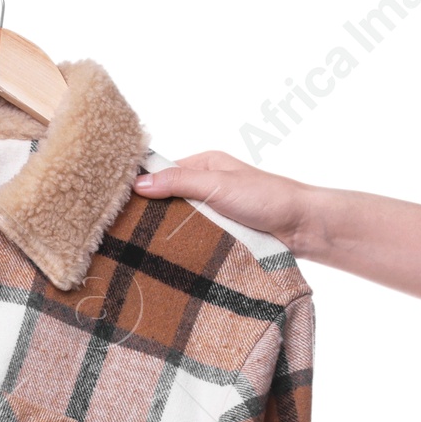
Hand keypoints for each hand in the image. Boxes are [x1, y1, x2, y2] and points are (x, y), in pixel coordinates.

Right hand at [134, 152, 318, 255]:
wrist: (302, 228)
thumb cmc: (267, 198)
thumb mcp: (218, 185)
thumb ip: (179, 182)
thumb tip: (138, 183)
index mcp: (205, 165)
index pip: (162, 172)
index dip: (141, 185)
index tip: (118, 202)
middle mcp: (205, 186)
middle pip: (165, 199)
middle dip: (149, 214)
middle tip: (123, 230)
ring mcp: (211, 212)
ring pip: (176, 222)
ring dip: (164, 234)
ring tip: (138, 247)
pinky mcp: (217, 234)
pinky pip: (190, 238)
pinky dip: (179, 246)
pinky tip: (163, 256)